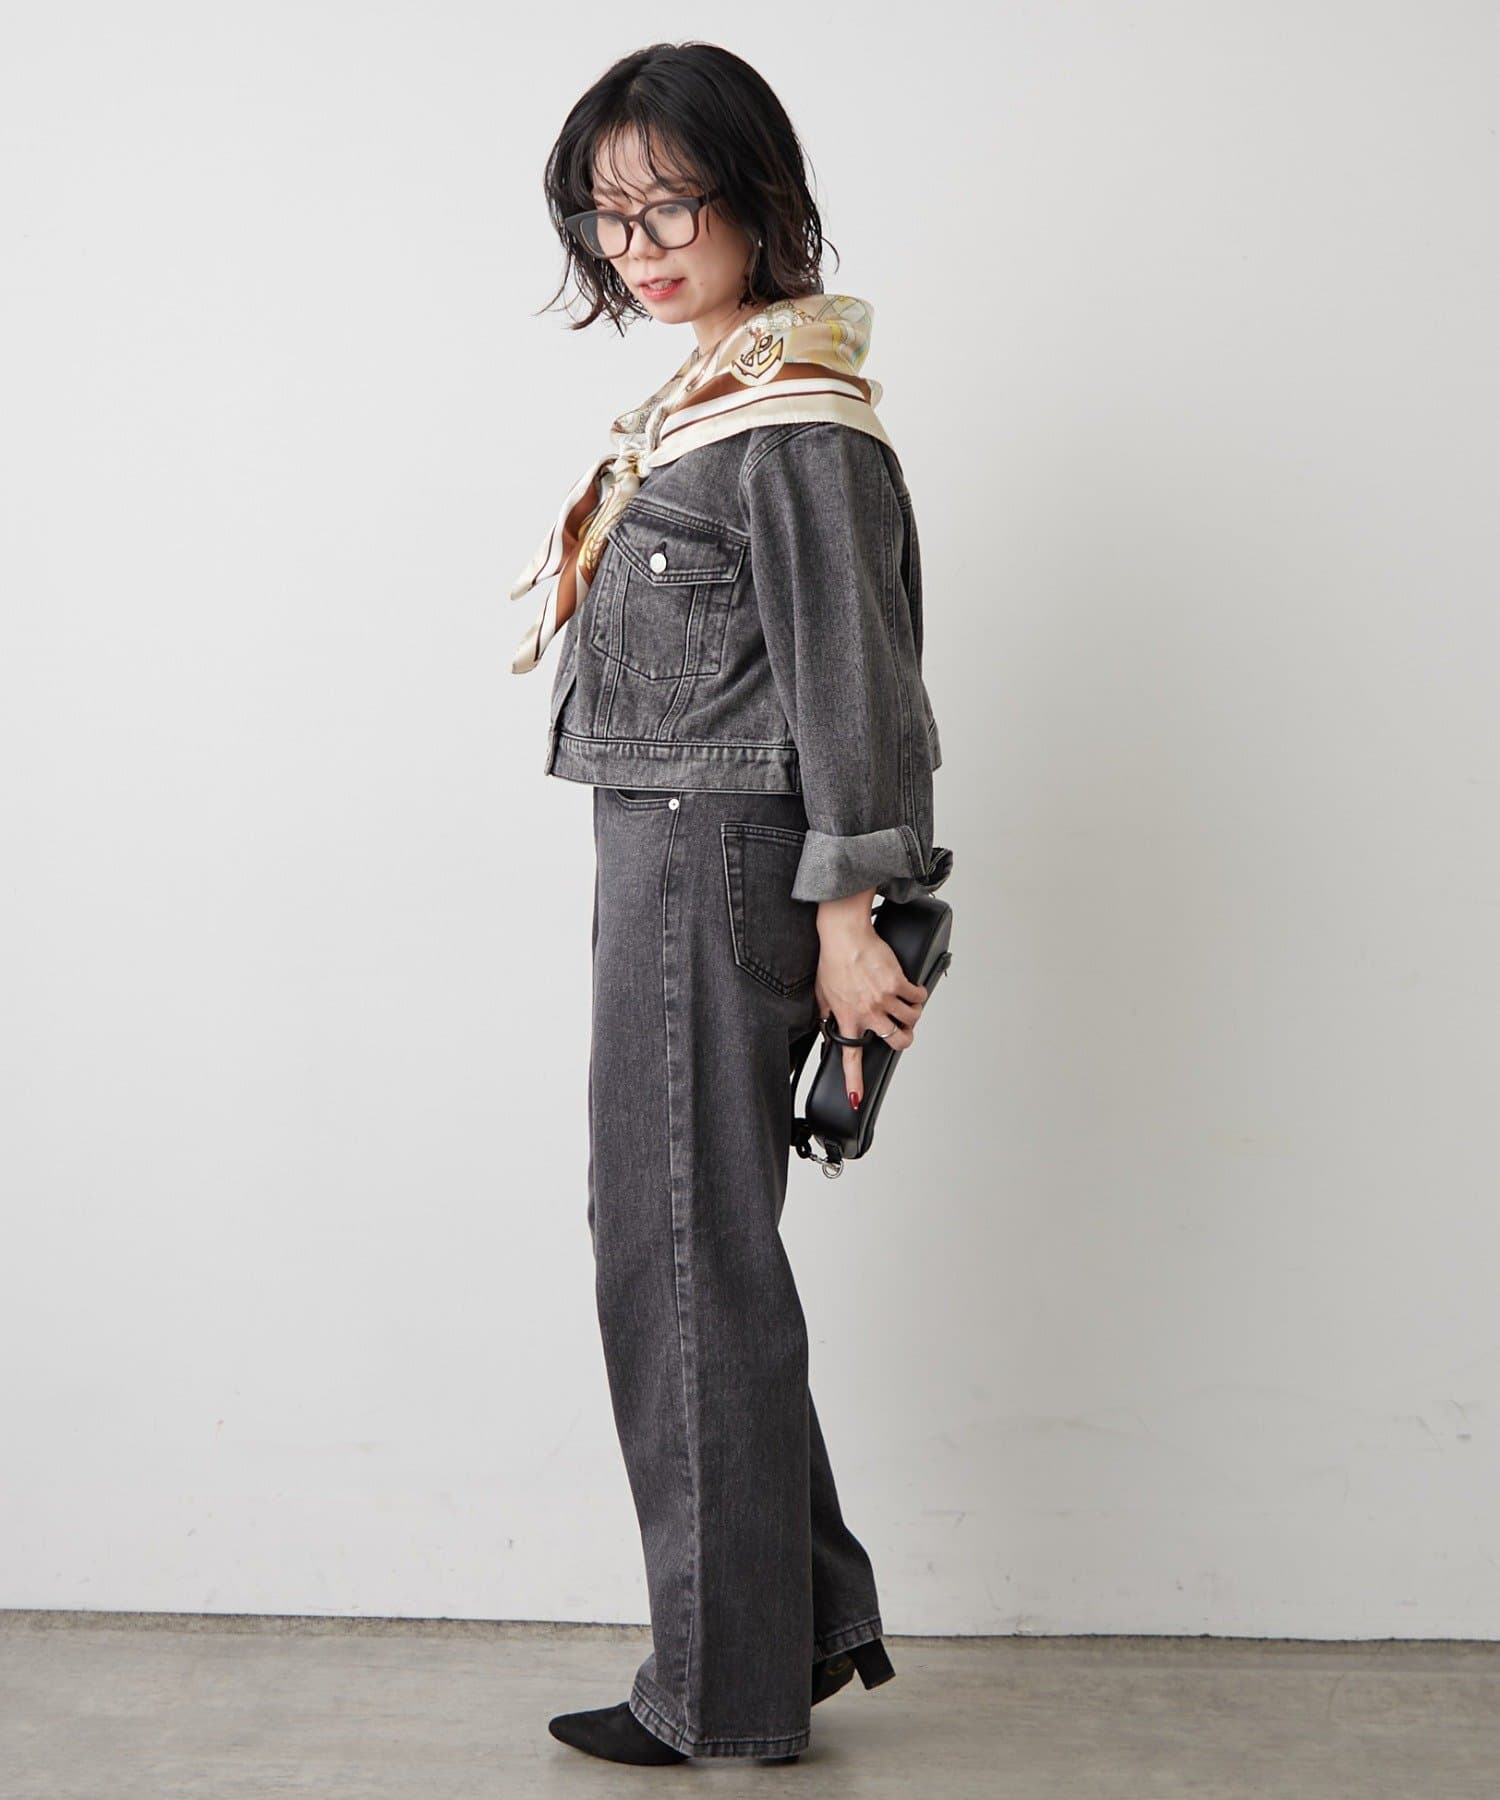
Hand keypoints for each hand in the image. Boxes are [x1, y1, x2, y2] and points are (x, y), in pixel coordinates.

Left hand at [814, 889, 927, 1109]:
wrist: (844, 934)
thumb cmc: (832, 959)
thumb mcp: (822, 992)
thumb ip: (827, 1013)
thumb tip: (826, 1025)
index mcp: (847, 1017)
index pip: (850, 1057)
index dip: (853, 1082)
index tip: (855, 1099)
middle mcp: (867, 1012)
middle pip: (897, 1041)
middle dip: (904, 1040)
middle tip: (902, 1031)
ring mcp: (884, 998)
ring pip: (911, 1020)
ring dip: (912, 1015)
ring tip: (906, 1005)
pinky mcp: (897, 982)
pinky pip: (917, 998)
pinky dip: (918, 997)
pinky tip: (913, 991)